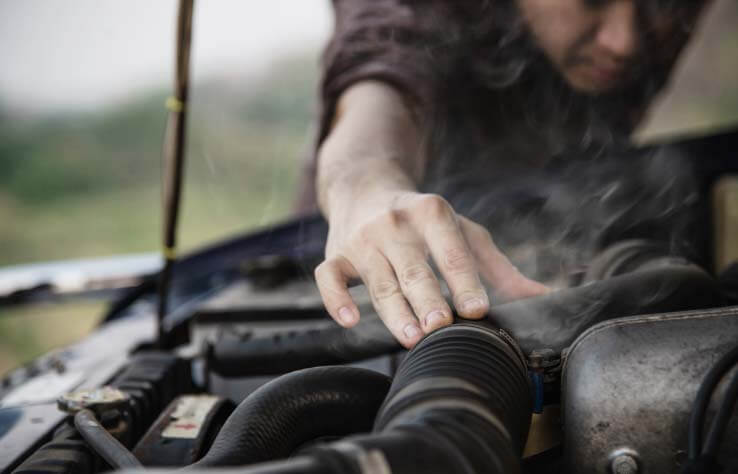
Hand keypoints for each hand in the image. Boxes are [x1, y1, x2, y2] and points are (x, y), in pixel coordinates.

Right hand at [315, 191, 548, 347]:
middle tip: (440, 326)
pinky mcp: (336, 254)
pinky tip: (350, 320)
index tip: (478, 309)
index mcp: (431, 212)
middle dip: (426, 297)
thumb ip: (498, 268)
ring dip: (394, 310)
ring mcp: (362, 239)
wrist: (365, 189)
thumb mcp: (463, 232)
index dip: (464, 279)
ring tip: (411, 337)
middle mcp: (394, 223)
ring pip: (377, 279)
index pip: (450, 249)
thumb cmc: (423, 221)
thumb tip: (545, 298)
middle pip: (412, 267)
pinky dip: (336, 299)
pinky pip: (328, 277)